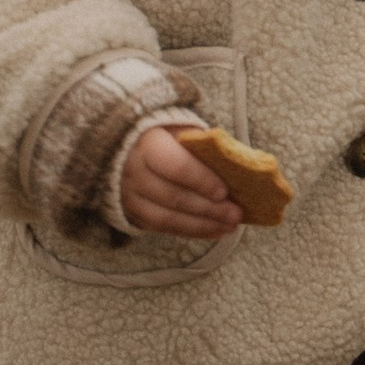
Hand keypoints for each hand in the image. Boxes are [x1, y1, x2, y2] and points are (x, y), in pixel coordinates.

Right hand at [120, 126, 242, 238]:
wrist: (129, 149)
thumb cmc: (165, 139)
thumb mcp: (181, 132)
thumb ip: (201, 146)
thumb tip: (233, 162)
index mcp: (148, 145)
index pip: (177, 167)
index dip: (201, 181)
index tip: (224, 192)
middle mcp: (134, 172)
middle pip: (174, 197)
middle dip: (208, 209)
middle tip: (235, 215)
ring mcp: (129, 196)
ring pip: (167, 218)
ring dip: (201, 225)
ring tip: (229, 227)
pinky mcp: (131, 214)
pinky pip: (162, 228)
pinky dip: (190, 232)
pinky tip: (214, 232)